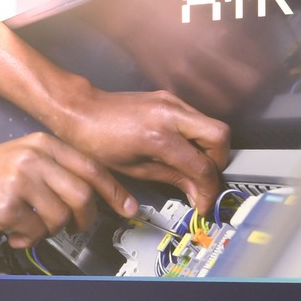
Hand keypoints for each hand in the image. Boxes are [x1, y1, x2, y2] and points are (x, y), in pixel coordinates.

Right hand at [0, 135, 136, 249]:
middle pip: (82, 195)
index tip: (128, 206)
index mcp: (41, 144)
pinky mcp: (9, 204)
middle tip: (77, 227)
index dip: (114, 191)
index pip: (91, 166)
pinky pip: (37, 230)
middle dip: (84, 219)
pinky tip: (16, 233)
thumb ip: (56, 170)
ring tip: (32, 226)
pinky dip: (28, 238)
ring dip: (49, 230)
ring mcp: (21, 179)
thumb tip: (91, 193)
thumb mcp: (21, 158)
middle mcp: (33, 157)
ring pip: (61, 217)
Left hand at [50, 84, 231, 215]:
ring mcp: (170, 102)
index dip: (208, 189)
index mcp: (158, 136)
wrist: (79, 110)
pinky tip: (182, 149)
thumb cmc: (96, 139)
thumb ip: (172, 178)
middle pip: (220, 136)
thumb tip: (196, 193)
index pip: (201, 165)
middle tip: (204, 178)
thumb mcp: (134, 168)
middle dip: (219, 161)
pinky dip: (197, 136)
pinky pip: (196, 118)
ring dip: (210, 148)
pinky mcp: (168, 98)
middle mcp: (169, 114)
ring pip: (212, 124)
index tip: (203, 201)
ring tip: (192, 165)